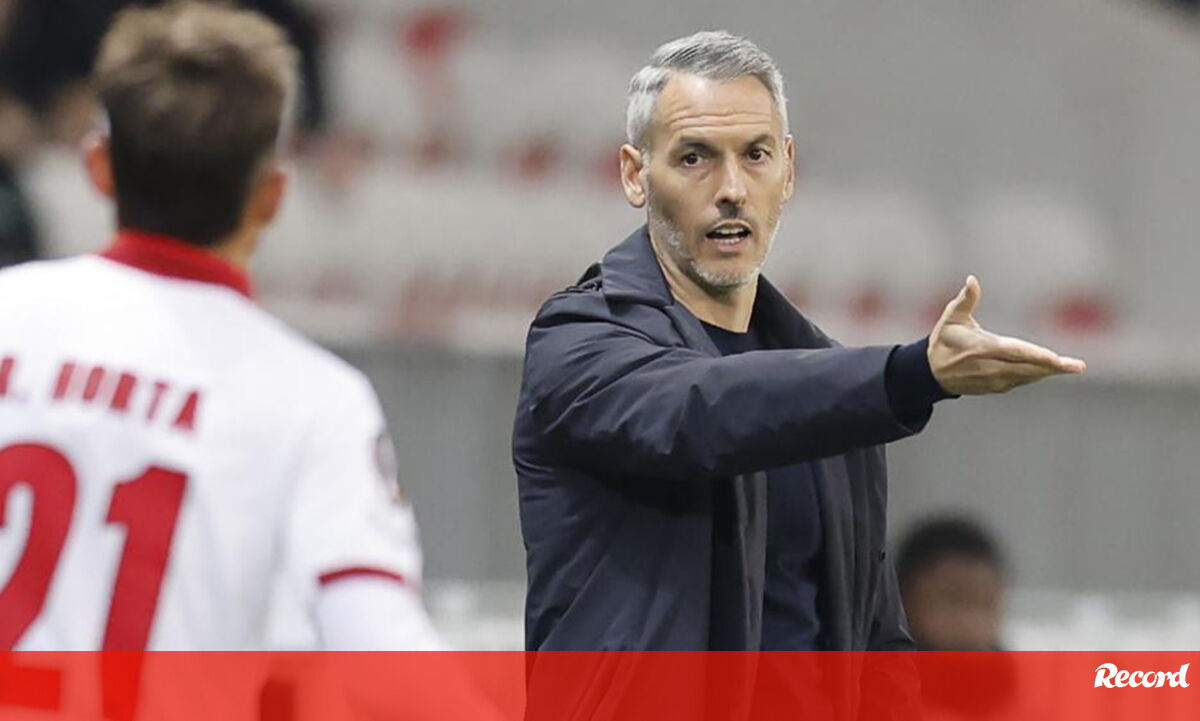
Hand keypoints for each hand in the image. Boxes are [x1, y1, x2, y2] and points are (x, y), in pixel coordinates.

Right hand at [928, 276, 1085, 394]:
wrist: (931, 373)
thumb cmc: (944, 340)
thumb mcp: (950, 318)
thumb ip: (965, 300)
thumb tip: (972, 280)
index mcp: (982, 348)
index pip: (1015, 353)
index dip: (1037, 356)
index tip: (1056, 359)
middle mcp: (991, 367)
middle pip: (1028, 368)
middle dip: (1054, 367)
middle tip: (1077, 366)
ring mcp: (994, 380)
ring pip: (1028, 376)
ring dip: (1049, 372)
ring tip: (1071, 367)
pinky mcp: (996, 387)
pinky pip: (1022, 380)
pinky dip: (1037, 374)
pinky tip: (1050, 369)